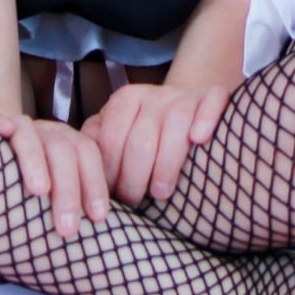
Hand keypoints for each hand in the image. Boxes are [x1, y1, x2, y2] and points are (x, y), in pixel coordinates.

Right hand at [0, 110, 109, 238]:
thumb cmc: (30, 194)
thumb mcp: (55, 199)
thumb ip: (74, 209)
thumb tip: (95, 239)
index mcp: (67, 145)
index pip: (87, 154)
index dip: (94, 183)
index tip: (98, 217)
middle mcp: (46, 134)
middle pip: (63, 149)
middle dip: (68, 188)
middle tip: (67, 229)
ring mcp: (20, 129)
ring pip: (31, 137)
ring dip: (35, 161)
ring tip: (38, 191)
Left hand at [81, 81, 232, 208]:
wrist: (187, 111)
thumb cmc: (147, 136)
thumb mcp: (118, 136)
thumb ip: (99, 147)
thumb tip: (82, 169)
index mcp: (125, 101)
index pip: (111, 137)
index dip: (110, 172)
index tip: (112, 197)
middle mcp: (153, 94)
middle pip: (142, 137)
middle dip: (134, 176)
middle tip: (135, 201)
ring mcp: (184, 94)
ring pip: (175, 121)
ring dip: (167, 162)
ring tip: (160, 193)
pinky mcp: (212, 95)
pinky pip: (211, 101)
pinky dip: (205, 118)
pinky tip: (199, 139)